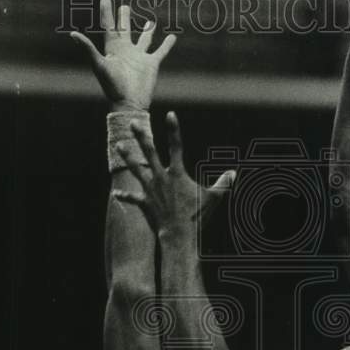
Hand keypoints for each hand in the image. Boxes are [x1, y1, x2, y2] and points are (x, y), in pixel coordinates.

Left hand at [70, 0, 176, 110]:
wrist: (129, 103)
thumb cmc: (112, 86)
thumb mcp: (99, 65)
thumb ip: (88, 49)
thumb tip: (73, 34)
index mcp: (113, 49)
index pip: (109, 26)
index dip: (107, 13)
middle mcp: (126, 51)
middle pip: (125, 30)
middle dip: (124, 18)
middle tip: (124, 6)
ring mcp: (139, 57)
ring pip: (144, 39)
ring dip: (147, 30)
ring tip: (150, 21)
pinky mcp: (152, 64)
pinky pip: (160, 51)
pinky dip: (166, 45)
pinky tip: (172, 37)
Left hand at [113, 112, 234, 239]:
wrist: (179, 235)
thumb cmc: (197, 217)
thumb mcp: (213, 198)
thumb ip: (223, 184)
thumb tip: (233, 173)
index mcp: (177, 173)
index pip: (176, 146)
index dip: (173, 129)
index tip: (170, 114)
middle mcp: (161, 178)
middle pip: (149, 152)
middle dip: (141, 136)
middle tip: (132, 122)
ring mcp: (151, 190)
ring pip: (136, 169)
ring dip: (127, 156)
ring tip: (118, 145)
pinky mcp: (145, 202)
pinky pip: (133, 198)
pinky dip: (125, 196)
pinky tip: (116, 193)